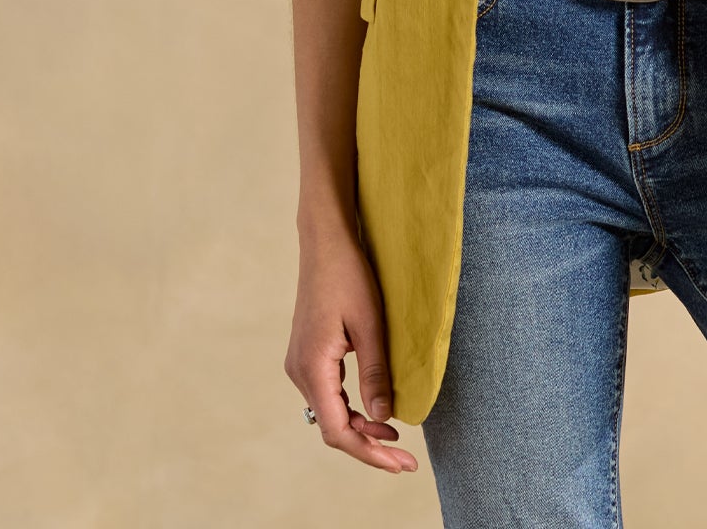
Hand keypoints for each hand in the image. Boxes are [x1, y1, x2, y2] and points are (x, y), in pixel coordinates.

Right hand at [284, 229, 417, 472]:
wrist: (325, 241)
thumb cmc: (349, 275)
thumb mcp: (370, 325)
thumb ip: (376, 374)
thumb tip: (384, 419)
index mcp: (313, 368)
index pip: (339, 431)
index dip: (370, 453)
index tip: (401, 464)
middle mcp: (299, 372)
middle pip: (333, 427)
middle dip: (369, 446)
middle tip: (406, 459)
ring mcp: (300, 364)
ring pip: (330, 412)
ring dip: (361, 427)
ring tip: (395, 435)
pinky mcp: (307, 354)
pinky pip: (328, 394)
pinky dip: (352, 407)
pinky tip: (375, 409)